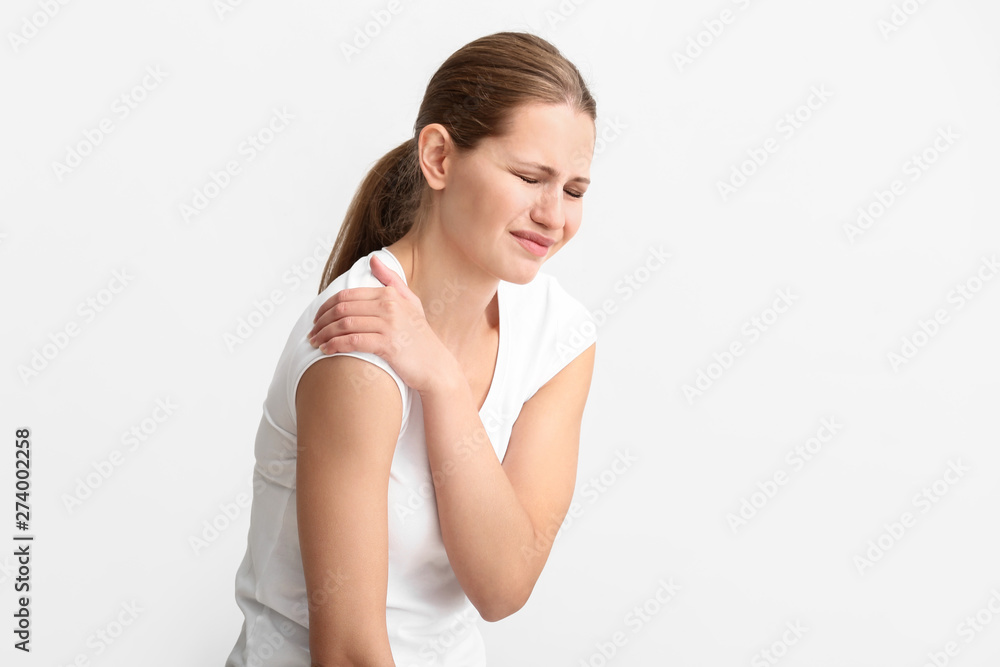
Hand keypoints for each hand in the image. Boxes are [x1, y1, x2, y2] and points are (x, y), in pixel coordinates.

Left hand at [307, 254, 457, 395]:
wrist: (436, 366)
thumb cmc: (420, 336)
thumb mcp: (410, 302)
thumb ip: (391, 280)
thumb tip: (373, 259)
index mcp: (390, 294)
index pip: (348, 295)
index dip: (326, 306)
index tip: (317, 318)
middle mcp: (389, 306)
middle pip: (342, 308)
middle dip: (322, 320)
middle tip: (312, 332)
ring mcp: (389, 325)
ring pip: (345, 324)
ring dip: (324, 333)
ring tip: (315, 341)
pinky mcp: (387, 345)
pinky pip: (353, 341)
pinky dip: (335, 345)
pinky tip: (326, 350)